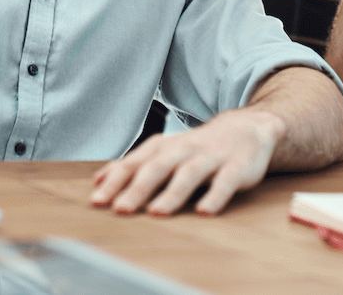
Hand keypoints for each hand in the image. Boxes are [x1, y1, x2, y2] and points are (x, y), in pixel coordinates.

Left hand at [90, 107, 282, 215]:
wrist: (246, 128)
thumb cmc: (197, 147)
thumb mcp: (164, 151)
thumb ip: (134, 165)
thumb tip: (98, 180)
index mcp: (163, 147)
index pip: (134, 163)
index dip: (115, 181)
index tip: (97, 201)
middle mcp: (184, 149)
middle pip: (157, 168)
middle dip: (137, 189)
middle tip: (120, 209)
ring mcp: (210, 157)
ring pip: (188, 174)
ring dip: (172, 194)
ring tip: (157, 213)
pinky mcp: (236, 167)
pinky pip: (225, 182)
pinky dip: (215, 197)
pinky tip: (205, 212)